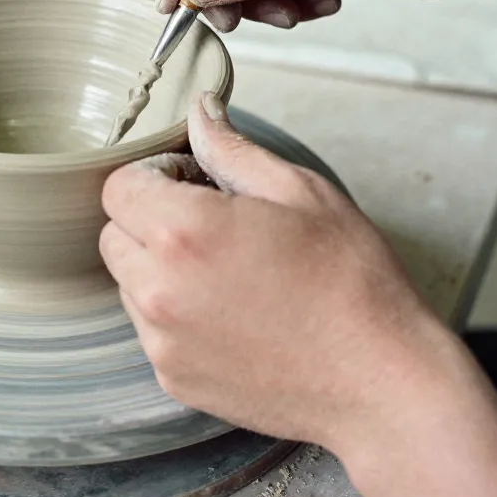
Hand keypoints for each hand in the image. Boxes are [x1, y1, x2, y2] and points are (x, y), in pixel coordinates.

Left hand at [99, 92, 450, 451]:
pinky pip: (152, 330)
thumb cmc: (351, 284)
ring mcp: (161, 340)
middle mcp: (158, 289)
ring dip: (159, 269)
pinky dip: (176, 316)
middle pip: (114, 235)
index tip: (192, 183)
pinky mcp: (172, 378)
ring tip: (227, 273)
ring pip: (129, 284)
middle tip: (211, 224)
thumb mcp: (299, 192)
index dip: (154, 177)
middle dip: (149, 220)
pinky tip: (232, 314)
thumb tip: (199, 112)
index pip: (118, 187)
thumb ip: (231, 149)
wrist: (382, 384)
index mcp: (183, 231)